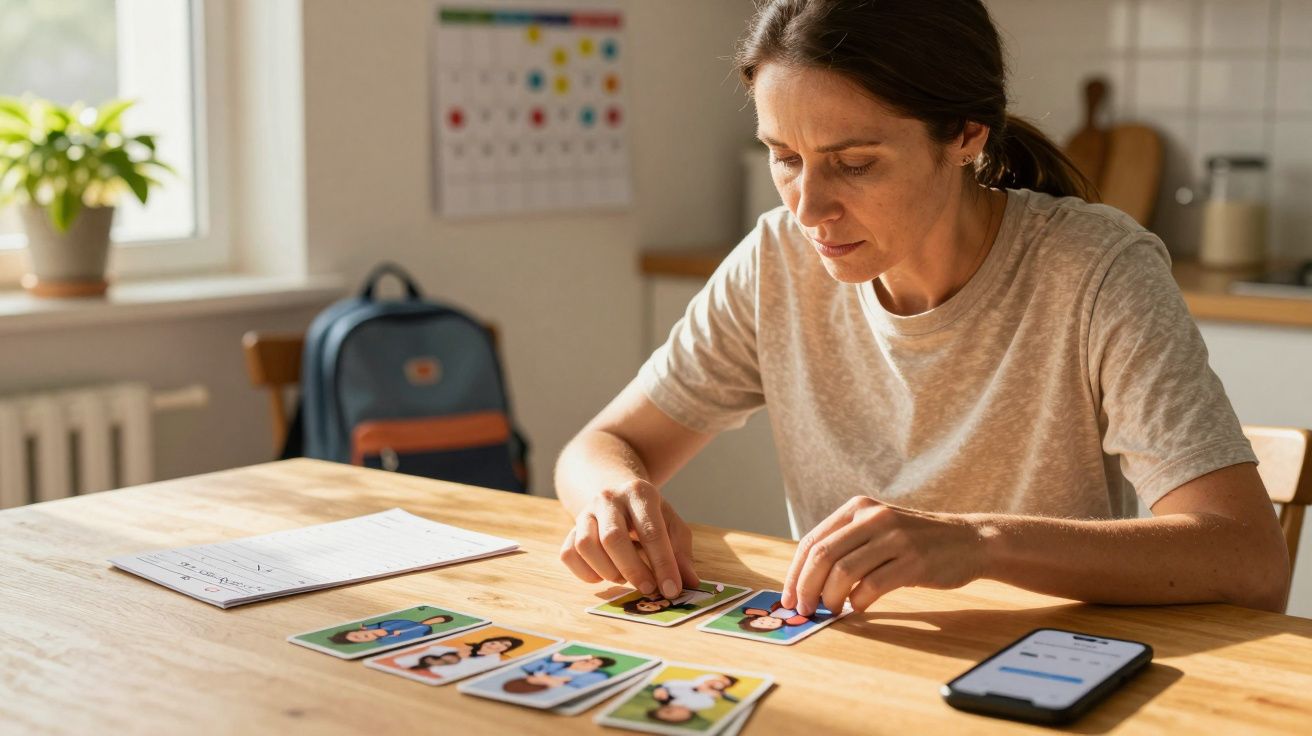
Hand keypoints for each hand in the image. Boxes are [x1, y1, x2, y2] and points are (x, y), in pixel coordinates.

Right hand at [558, 479, 698, 597]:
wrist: (616, 495)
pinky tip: (603, 574)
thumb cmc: (649, 516)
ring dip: (608, 570)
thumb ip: (681, 553)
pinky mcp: (570, 529)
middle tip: (649, 589)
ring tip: (624, 577)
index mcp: (639, 492)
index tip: (672, 589)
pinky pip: (569, 554)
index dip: (663, 564)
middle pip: (613, 538)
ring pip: (586, 546)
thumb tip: (690, 583)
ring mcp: (585, 512)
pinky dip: (586, 573)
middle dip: (633, 570)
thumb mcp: (671, 525)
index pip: (651, 531)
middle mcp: (608, 498)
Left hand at [781, 496, 985, 614]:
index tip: (788, 598)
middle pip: (822, 555)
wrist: (969, 541)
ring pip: (844, 572)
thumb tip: (806, 581)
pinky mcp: (914, 561)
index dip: (795, 573)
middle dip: (806, 587)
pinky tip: (859, 607)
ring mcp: (895, 538)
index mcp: (858, 509)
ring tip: (832, 610)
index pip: (812, 541)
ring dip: (831, 598)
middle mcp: (873, 518)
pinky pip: (873, 586)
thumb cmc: (916, 542)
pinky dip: (859, 602)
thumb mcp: (878, 530)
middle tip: (804, 610)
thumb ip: (846, 545)